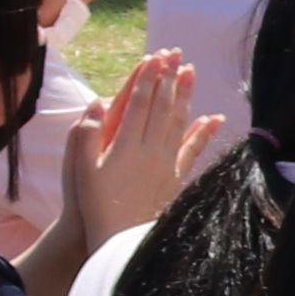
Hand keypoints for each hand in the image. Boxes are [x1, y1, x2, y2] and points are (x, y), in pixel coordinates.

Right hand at [72, 53, 213, 245]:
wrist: (116, 241)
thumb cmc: (93, 205)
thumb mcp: (80, 170)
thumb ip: (85, 136)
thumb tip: (97, 102)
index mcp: (125, 146)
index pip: (139, 103)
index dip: (147, 78)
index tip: (155, 57)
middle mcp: (150, 151)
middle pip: (162, 107)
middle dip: (168, 78)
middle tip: (175, 54)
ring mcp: (166, 165)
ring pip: (179, 123)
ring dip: (185, 95)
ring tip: (191, 71)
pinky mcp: (175, 180)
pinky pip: (192, 151)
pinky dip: (204, 132)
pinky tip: (214, 117)